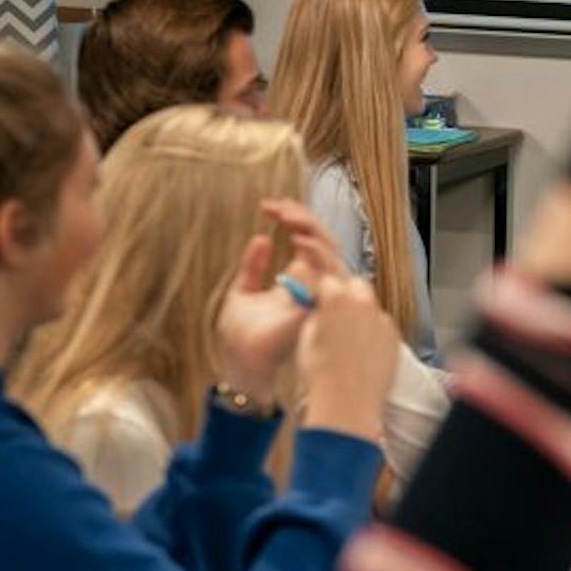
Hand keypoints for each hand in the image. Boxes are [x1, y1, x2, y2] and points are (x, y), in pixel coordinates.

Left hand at [214, 201, 343, 405]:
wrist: (240, 365)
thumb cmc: (241, 336)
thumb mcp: (242, 292)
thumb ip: (253, 267)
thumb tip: (260, 237)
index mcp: (299, 284)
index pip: (311, 245)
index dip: (297, 221)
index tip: (272, 206)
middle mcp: (312, 288)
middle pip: (324, 244)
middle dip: (305, 219)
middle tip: (280, 205)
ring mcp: (317, 297)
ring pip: (330, 253)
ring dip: (311, 230)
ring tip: (286, 215)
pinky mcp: (316, 308)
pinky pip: (325, 275)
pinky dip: (315, 254)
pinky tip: (296, 239)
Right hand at [297, 271, 399, 443]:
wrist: (348, 400)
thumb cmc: (320, 371)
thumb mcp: (306, 336)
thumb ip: (315, 313)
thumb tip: (318, 305)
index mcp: (336, 298)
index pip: (327, 280)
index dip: (320, 290)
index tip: (316, 299)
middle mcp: (363, 302)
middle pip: (355, 285)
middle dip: (345, 293)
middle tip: (334, 312)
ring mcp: (382, 319)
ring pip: (371, 305)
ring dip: (361, 311)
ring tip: (349, 335)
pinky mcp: (395, 336)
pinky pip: (383, 325)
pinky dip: (374, 330)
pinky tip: (363, 349)